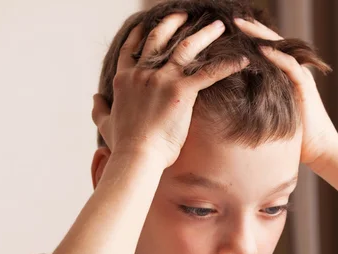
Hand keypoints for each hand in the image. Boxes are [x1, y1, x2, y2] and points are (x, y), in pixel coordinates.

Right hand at [92, 14, 247, 168]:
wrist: (137, 155)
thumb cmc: (123, 144)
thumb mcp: (105, 123)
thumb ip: (99, 109)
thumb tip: (95, 98)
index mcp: (125, 79)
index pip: (131, 49)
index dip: (140, 34)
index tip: (147, 23)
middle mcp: (143, 73)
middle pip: (159, 39)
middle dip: (173, 23)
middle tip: (185, 14)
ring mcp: (162, 79)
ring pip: (186, 48)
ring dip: (204, 34)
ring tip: (218, 25)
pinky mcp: (182, 91)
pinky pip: (209, 73)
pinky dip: (227, 65)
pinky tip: (242, 60)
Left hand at [234, 18, 337, 172]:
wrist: (319, 149)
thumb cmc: (294, 137)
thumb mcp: (270, 113)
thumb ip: (257, 101)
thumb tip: (233, 100)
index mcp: (284, 75)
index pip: (265, 50)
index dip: (249, 39)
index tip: (228, 30)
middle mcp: (293, 71)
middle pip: (270, 42)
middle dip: (251, 30)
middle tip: (231, 18)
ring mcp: (300, 76)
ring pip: (279, 48)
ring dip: (259, 36)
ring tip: (240, 25)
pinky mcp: (304, 86)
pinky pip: (289, 65)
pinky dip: (275, 56)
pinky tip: (260, 48)